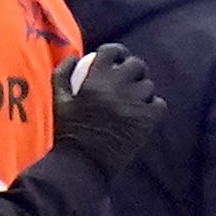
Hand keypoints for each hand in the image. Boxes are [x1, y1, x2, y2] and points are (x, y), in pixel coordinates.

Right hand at [55, 42, 164, 174]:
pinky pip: (158, 103)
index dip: (115, 53)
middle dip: (131, 71)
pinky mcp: (148, 119)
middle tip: (124, 82)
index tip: (114, 61)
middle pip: (137, 65)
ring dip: (140, 90)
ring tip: (129, 102)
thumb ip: (62, 75)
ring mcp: (135, 102)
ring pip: (148, 85)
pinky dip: (151, 106)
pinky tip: (139, 114)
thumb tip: (73, 56)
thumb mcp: (57, 102)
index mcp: (96, 79)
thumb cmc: (66, 132)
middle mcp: (118, 86)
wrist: (81, 164)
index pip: (113, 51)